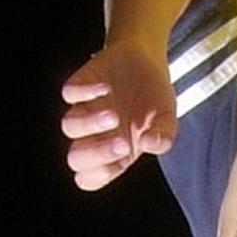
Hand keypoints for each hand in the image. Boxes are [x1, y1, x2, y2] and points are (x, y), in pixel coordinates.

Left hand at [60, 40, 175, 191]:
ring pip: (69, 127)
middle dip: (97, 154)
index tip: (123, 159)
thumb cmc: (154, 95)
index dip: (101, 174)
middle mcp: (95, 134)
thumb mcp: (167, 119)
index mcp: (114, 151)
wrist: (146, 59)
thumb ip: (164, 136)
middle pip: (76, 158)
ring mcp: (85, 109)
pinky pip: (69, 93)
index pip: (90, 177)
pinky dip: (85, 92)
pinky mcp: (80, 85)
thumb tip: (150, 144)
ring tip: (114, 114)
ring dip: (91, 124)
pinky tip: (106, 87)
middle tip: (122, 142)